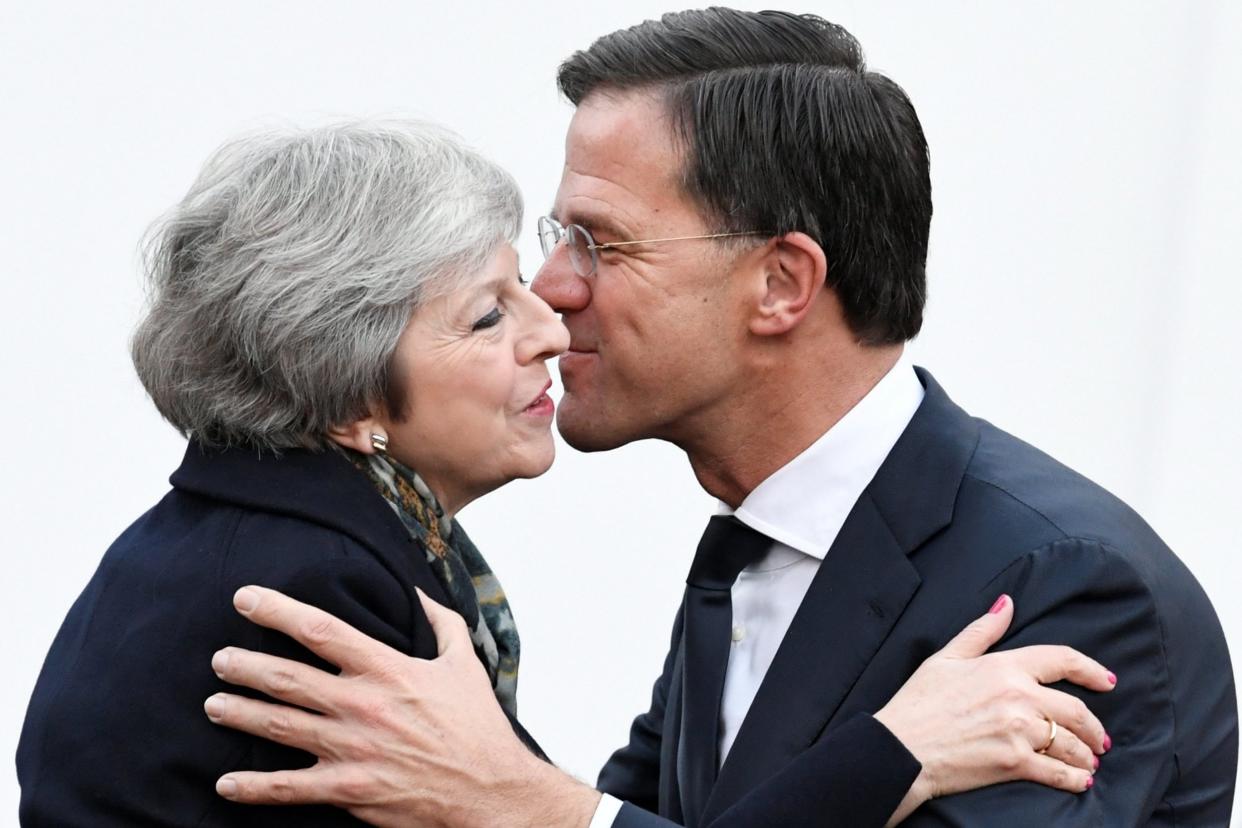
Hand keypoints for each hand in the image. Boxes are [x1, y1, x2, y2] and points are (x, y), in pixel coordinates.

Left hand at [204, 586, 599, 827]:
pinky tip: (225, 783)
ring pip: (279, 726)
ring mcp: (353, 749)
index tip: (245, 598)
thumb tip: (416, 589)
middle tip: (219, 659)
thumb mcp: (464, 663)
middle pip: (287, 678)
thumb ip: (440, 622)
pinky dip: (252, 787)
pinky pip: (289, 788)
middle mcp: (363, 705)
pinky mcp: (349, 790)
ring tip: (213, 704)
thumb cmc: (476, 724)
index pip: (321, 630)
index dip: (277, 611)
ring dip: (239, 714)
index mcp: (388, 669)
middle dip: (244, 666)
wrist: (489, 788)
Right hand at [876, 594, 1114, 824]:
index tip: (1107, 681)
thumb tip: (1007, 603)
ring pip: (1072, 744)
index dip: (1091, 670)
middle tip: (1100, 738)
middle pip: (1076, 709)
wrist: (900, 746)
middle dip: (1094, 727)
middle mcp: (1018, 696)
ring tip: (1089, 762)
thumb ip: (982, 630)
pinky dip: (1075, 779)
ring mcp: (1018, 731)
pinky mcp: (1014, 763)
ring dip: (1087, 755)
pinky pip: (1059, 773)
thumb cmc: (918, 701)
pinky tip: (1080, 781)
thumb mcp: (946, 657)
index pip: (1062, 659)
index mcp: (1004, 666)